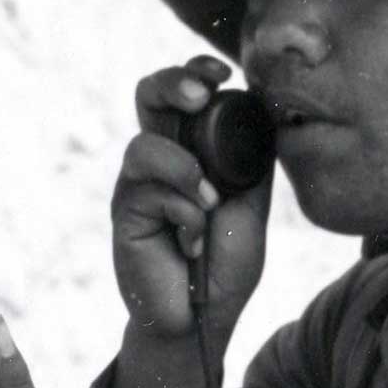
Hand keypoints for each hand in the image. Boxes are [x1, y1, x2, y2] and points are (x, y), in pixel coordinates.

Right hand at [112, 55, 271, 352]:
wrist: (204, 316)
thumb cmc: (224, 263)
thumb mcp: (249, 205)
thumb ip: (251, 162)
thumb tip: (262, 111)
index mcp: (190, 150)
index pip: (183, 95)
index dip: (195, 72)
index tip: (223, 72)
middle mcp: (159, 160)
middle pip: (148, 95)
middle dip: (172, 84)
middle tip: (199, 95)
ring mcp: (137, 185)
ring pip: (145, 145)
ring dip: (184, 170)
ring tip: (208, 204)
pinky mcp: (125, 213)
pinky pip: (148, 190)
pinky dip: (181, 211)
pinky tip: (192, 241)